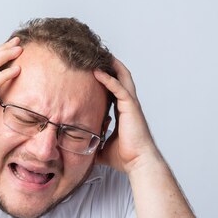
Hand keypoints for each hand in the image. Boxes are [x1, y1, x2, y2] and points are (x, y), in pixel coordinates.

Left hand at [94, 57, 159, 173]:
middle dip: (110, 65)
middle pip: (120, 78)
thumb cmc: (124, 158)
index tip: (93, 71)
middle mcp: (128, 105)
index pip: (113, 90)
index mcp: (123, 112)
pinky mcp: (131, 107)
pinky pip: (119, 88)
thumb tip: (80, 149)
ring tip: (98, 54)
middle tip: (97, 54)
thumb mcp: (102, 148)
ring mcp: (130, 105)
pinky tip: (97, 71)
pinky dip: (109, 79)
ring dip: (111, 65)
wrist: (137, 163)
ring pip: (122, 77)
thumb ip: (94, 144)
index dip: (106, 79)